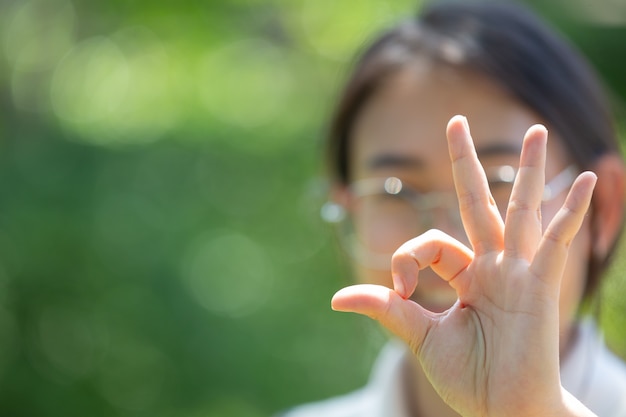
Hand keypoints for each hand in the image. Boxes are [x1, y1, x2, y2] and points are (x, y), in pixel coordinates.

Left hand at [331, 116, 596, 416]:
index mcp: (464, 275)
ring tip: (535, 130)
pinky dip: (569, 212)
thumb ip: (386, 308)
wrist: (503, 411)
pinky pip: (557, 242)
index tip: (396, 287)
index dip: (406, 257)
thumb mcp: (418, 335)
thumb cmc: (468, 377)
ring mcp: (519, 273)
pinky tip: (581, 180)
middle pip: (477, 202)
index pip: (430, 242)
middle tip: (456, 121)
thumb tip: (336, 299)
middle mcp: (493, 266)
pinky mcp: (540, 288)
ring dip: (527, 170)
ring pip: (520, 210)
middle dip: (465, 162)